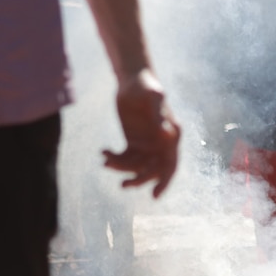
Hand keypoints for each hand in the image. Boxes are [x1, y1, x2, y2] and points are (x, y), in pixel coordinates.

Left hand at [104, 70, 180, 197]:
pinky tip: (103, 153)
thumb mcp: (153, 96)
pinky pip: (125, 158)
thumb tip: (167, 133)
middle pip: (152, 170)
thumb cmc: (145, 84)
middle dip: (139, 179)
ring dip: (121, 168)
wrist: (132, 79)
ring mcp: (147, 145)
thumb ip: (159, 113)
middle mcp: (161, 144)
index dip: (164, 182)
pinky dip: (114, 159)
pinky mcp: (133, 142)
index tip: (154, 196)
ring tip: (106, 161)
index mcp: (171, 136)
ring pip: (136, 166)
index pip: (171, 165)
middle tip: (123, 185)